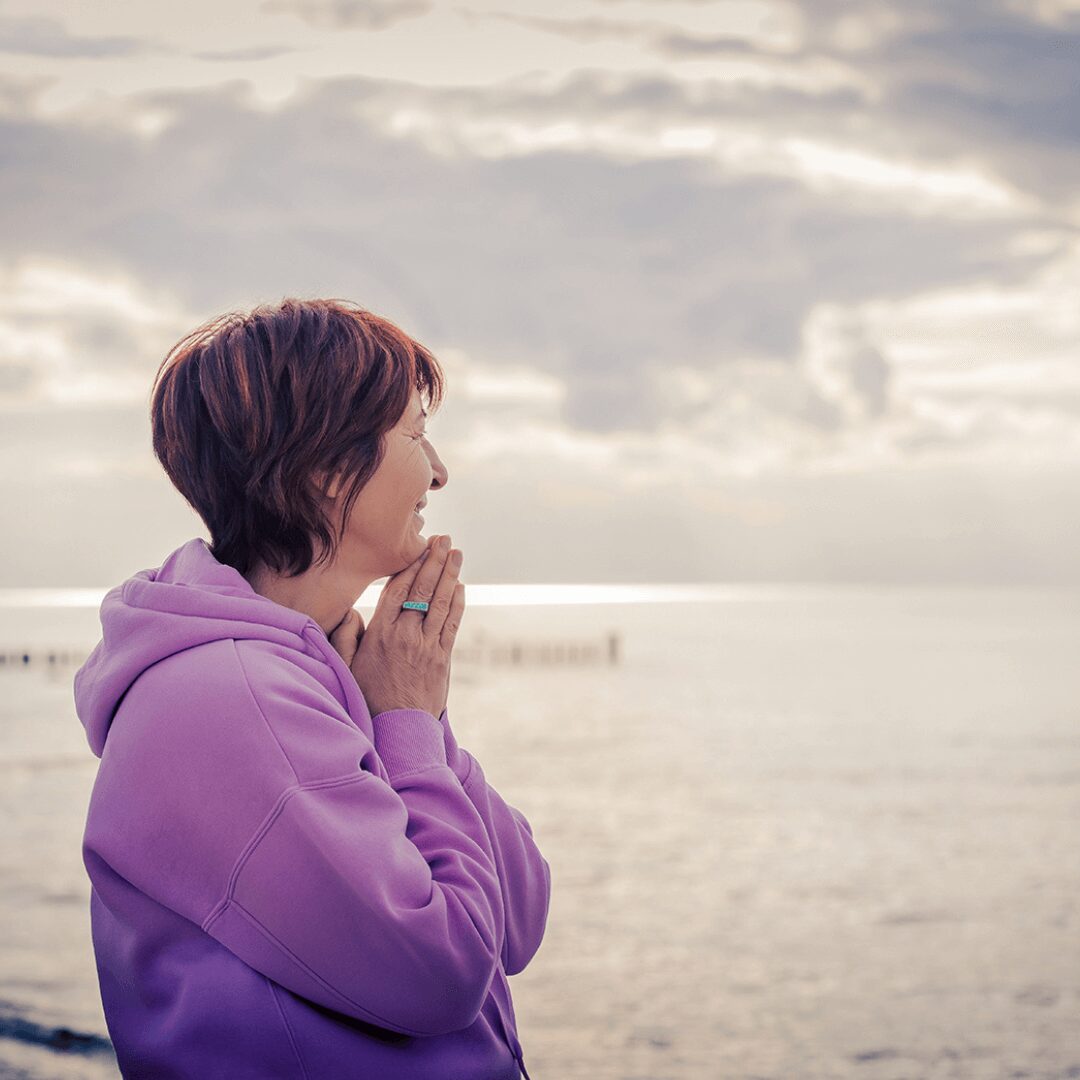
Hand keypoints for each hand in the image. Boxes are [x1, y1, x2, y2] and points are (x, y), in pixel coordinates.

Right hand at [331, 534, 465, 719]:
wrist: (398, 730)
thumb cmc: (368, 698)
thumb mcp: (346, 668)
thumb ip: (344, 637)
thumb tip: (351, 612)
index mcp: (380, 633)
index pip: (397, 589)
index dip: (410, 566)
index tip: (418, 547)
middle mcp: (405, 635)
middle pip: (422, 589)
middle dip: (434, 561)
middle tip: (444, 539)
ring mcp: (427, 646)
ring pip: (441, 602)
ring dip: (450, 574)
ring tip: (456, 553)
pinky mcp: (443, 658)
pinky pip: (452, 623)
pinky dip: (457, 602)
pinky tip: (460, 586)